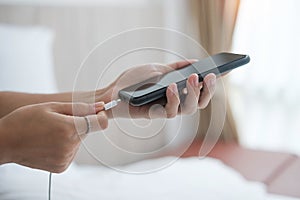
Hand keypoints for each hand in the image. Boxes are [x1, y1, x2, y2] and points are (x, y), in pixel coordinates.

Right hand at [0, 102, 107, 172]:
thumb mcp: (51, 107)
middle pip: (88, 131)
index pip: (101, 123)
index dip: (100, 115)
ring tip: (50, 132)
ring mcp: (66, 158)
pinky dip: (65, 146)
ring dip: (70, 135)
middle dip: (78, 124)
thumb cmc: (24, 120)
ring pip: (79, 141)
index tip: (95, 112)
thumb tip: (99, 106)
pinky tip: (49, 142)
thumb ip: (79, 107)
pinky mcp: (62, 166)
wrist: (5, 142)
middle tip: (59, 120)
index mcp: (69, 129)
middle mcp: (70, 146)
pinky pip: (71, 152)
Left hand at [101, 60, 216, 118]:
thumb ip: (176, 67)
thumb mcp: (158, 68)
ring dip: (194, 93)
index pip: (200, 89)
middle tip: (211, 75)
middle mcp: (175, 102)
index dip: (213, 83)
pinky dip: (174, 98)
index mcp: (178, 91)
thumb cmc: (134, 80)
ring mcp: (166, 109)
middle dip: (208, 90)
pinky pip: (171, 111)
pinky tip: (172, 86)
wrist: (114, 90)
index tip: (224, 70)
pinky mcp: (155, 114)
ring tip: (194, 78)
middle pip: (200, 102)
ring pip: (190, 109)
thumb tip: (195, 61)